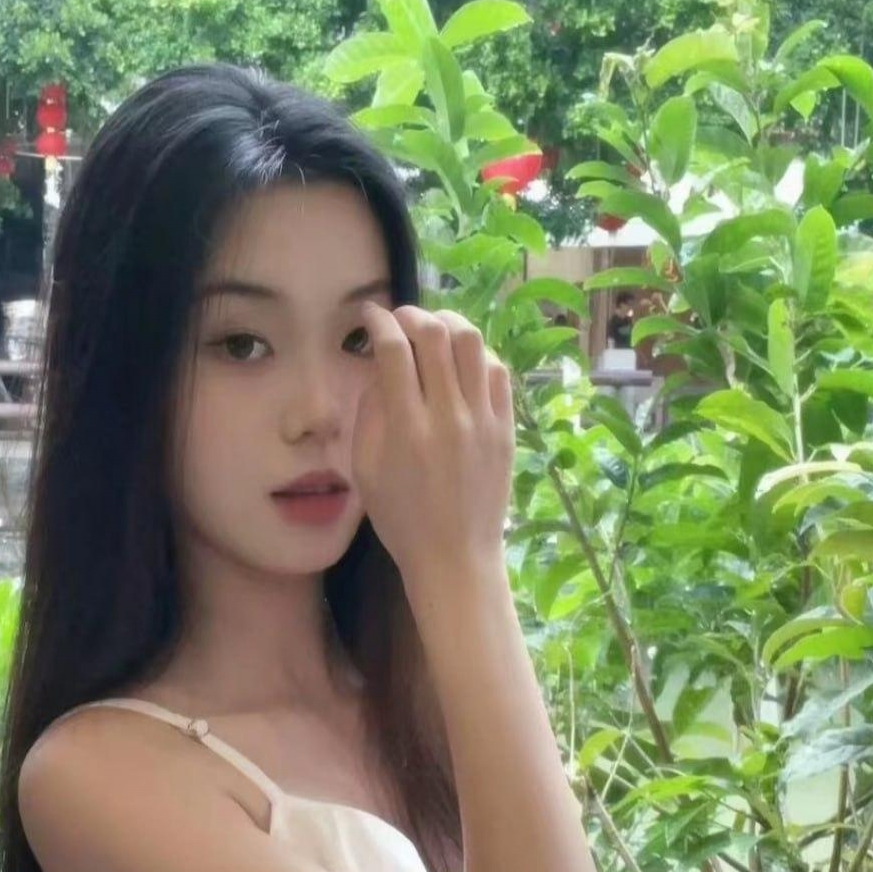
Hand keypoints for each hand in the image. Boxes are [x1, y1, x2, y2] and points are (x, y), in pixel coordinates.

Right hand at [352, 304, 514, 590]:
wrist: (456, 557)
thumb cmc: (401, 519)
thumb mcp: (366, 469)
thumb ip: (370, 412)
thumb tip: (379, 364)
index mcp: (407, 429)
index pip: (394, 350)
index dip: (378, 321)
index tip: (369, 315)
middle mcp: (448, 416)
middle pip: (435, 335)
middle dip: (412, 314)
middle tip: (399, 319)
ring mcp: (483, 420)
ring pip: (472, 342)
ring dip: (448, 323)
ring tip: (433, 328)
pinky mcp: (506, 428)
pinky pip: (497, 371)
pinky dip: (477, 353)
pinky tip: (461, 360)